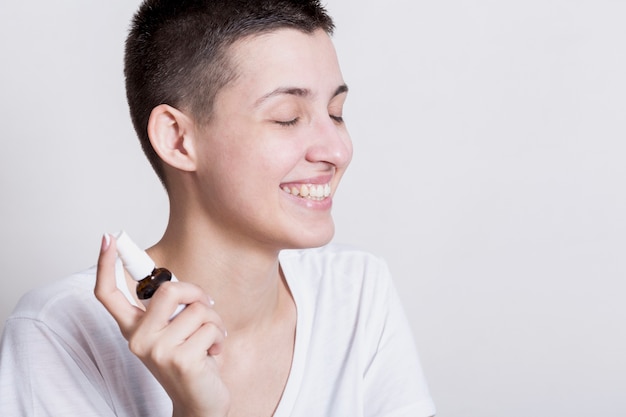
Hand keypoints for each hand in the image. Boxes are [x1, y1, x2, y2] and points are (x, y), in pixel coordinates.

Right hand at [94, 234, 229, 416]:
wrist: (199, 402)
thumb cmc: (189, 359)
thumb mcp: (172, 331)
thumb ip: (167, 308)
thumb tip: (174, 282)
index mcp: (133, 328)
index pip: (108, 294)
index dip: (106, 265)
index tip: (108, 239)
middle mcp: (138, 339)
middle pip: (169, 290)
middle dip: (196, 292)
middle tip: (206, 304)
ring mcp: (157, 350)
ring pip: (198, 309)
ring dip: (214, 321)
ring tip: (208, 340)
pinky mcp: (181, 359)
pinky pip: (211, 327)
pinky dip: (220, 337)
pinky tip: (212, 353)